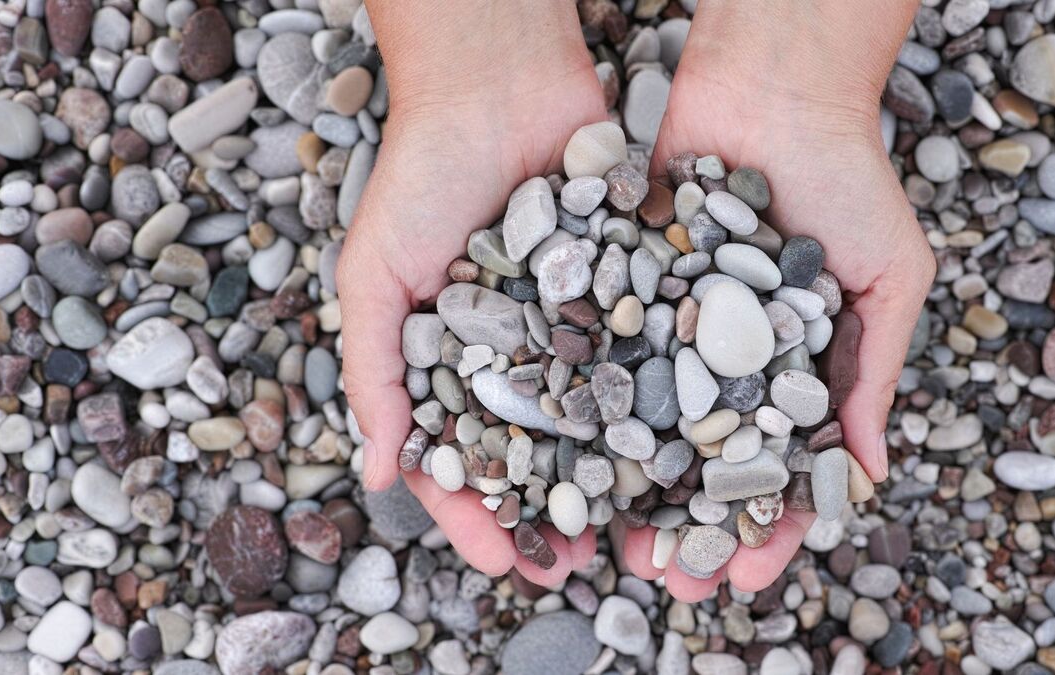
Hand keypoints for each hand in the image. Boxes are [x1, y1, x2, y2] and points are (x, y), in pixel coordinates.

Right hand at [336, 4, 606, 584]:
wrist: (499, 86)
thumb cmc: (422, 177)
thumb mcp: (375, 275)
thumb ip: (372, 372)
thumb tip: (381, 475)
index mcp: (451, 362)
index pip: (460, 458)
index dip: (478, 515)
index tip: (506, 562)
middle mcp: (516, 353)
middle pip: (536, 453)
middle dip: (554, 511)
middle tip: (581, 561)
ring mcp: (574, 325)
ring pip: (596, 418)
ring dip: (612, 476)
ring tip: (637, 523)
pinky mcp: (627, 289)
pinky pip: (643, 354)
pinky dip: (659, 400)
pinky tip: (682, 444)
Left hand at [621, 1, 934, 600]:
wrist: (771, 89)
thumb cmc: (847, 178)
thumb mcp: (887, 276)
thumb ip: (875, 369)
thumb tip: (871, 473)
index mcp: (793, 371)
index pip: (780, 469)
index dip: (766, 527)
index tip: (746, 575)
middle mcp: (726, 361)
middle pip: (702, 465)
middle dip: (688, 528)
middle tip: (669, 581)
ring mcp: (672, 330)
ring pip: (645, 429)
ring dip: (634, 492)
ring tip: (615, 542)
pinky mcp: (623, 290)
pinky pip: (606, 358)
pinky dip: (589, 408)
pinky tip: (571, 457)